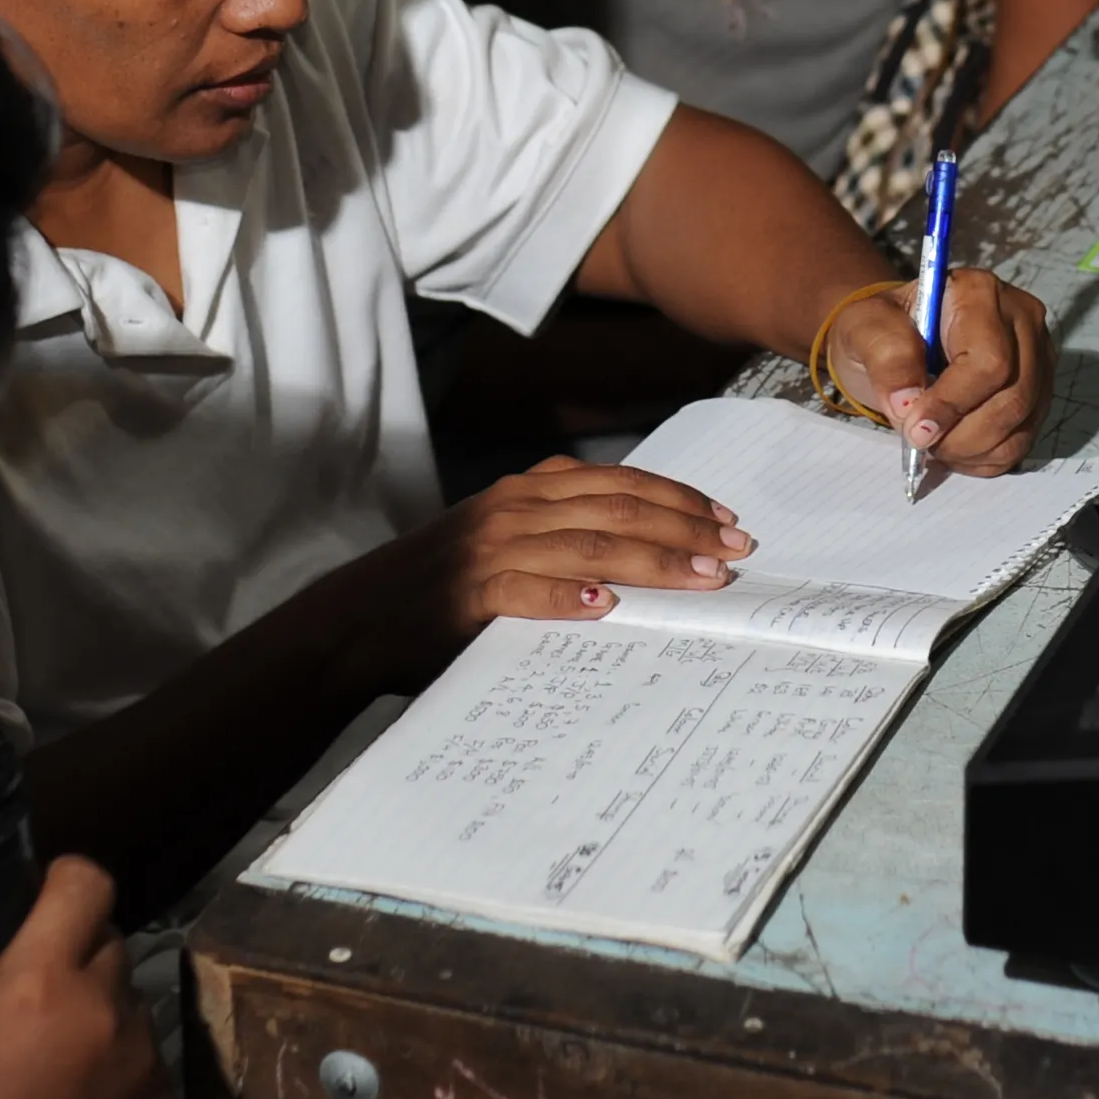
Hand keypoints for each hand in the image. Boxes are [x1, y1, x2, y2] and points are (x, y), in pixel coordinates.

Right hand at [0, 857, 169, 1098]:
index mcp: (40, 980)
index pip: (86, 882)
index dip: (64, 879)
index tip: (45, 896)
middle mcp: (105, 1006)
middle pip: (108, 942)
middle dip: (76, 957)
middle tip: (38, 999)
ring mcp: (145, 1057)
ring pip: (129, 1003)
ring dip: (100, 1014)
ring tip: (58, 1066)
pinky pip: (146, 1059)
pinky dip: (119, 1068)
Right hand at [379, 458, 759, 657]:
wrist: (363, 616)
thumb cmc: (445, 584)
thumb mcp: (505, 539)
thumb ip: (561, 533)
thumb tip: (642, 552)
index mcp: (527, 490)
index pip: (618, 483)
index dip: (677, 499)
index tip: (725, 520)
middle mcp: (513, 508)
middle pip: (616, 508)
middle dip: (683, 528)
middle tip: (735, 552)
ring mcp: (490, 548)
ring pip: (587, 544)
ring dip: (651, 560)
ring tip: (700, 578)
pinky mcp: (470, 593)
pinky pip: (526, 590)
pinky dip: (569, 597)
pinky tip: (608, 607)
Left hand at [822, 265, 1053, 474]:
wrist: (894, 341)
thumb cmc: (881, 330)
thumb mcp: (864, 330)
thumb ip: (885, 356)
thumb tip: (907, 403)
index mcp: (979, 293)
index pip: (988, 360)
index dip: (953, 403)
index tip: (915, 429)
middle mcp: (1021, 320)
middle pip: (1013, 396)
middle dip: (961, 433)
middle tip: (919, 442)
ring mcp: (1037, 358)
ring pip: (1021, 423)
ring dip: (971, 448)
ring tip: (933, 443)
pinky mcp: (1038, 392)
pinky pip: (1022, 440)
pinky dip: (983, 457)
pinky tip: (953, 447)